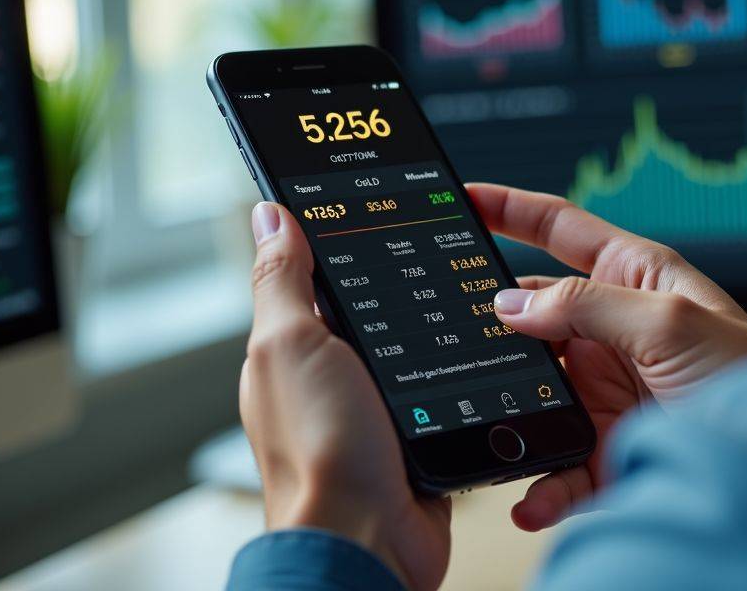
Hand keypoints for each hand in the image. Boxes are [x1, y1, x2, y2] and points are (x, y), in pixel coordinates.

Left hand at [240, 202, 449, 589]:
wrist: (369, 538)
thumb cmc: (319, 452)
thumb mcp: (291, 344)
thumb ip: (282, 279)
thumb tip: (270, 214)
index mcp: (291, 350)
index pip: (315, 277)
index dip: (341, 243)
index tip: (377, 208)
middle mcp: (329, 379)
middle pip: (372, 309)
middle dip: (400, 287)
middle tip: (434, 254)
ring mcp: (374, 409)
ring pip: (414, 347)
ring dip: (435, 333)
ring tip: (462, 304)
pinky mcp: (415, 434)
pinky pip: (442, 387)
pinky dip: (458, 375)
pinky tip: (476, 357)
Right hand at [466, 184, 746, 531]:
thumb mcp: (671, 321)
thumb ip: (588, 305)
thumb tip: (514, 303)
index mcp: (637, 277)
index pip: (559, 230)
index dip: (510, 209)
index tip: (462, 197)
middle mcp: (615, 330)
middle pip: (531, 318)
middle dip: (491, 329)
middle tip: (450, 339)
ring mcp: (608, 389)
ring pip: (535, 394)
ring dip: (512, 414)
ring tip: (492, 429)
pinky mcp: (610, 447)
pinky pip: (559, 463)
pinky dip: (540, 485)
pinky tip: (532, 499)